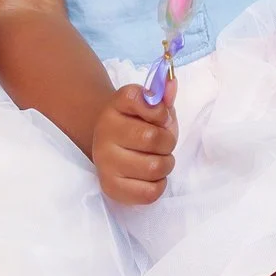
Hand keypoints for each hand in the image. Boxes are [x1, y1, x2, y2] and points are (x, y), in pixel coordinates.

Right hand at [92, 78, 176, 205]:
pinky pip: (150, 192)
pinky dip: (158, 185)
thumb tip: (171, 83)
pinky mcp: (110, 187)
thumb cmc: (137, 124)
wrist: (111, 145)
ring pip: (154, 167)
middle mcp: (104, 132)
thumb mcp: (151, 107)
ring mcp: (104, 162)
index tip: (160, 117)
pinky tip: (150, 176)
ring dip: (166, 164)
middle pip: (153, 138)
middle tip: (162, 143)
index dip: (161, 111)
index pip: (144, 101)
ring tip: (157, 159)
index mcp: (114, 106)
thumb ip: (163, 97)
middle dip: (167, 141)